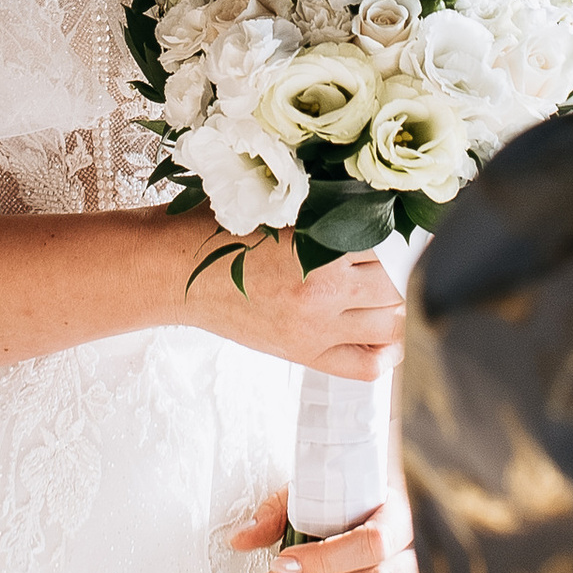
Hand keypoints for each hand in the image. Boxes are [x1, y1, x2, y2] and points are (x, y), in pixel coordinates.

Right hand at [174, 229, 406, 378]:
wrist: (176, 273)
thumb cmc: (218, 231)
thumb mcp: (274, 207)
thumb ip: (322, 211)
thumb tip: (371, 205)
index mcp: (316, 247)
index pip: (386, 243)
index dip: (394, 233)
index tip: (395, 228)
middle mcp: (322, 292)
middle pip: (394, 286)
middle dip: (396, 270)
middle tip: (386, 259)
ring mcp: (315, 329)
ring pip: (389, 326)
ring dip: (393, 307)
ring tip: (381, 292)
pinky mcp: (303, 353)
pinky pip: (364, 367)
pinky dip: (383, 354)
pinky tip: (381, 337)